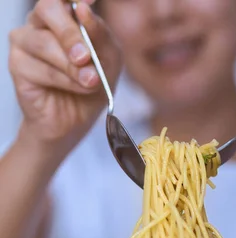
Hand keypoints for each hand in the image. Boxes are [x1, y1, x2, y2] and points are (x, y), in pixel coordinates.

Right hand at [9, 0, 121, 157]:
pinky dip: (65, 80)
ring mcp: (25, 42)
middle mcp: (40, 22)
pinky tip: (78, 88)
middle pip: (48, 9)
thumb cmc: (93, 83)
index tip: (89, 2)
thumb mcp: (109, 58)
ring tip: (91, 81)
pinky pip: (40, 68)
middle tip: (86, 57)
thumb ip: (100, 34)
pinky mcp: (17, 65)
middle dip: (71, 33)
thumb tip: (84, 9)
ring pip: (44, 43)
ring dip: (73, 67)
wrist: (77, 119)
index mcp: (64, 15)